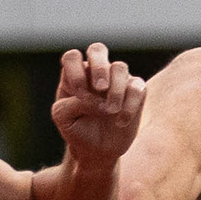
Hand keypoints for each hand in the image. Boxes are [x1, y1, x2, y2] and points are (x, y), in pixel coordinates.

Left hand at [51, 42, 145, 165]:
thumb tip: (97, 97)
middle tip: (100, 88)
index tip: (79, 95)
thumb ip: (72, 102)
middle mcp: (96, 73)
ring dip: (114, 91)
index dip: (76, 73)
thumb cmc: (77, 129)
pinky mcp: (136, 92)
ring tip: (110, 112)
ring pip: (120, 68)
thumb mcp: (63, 117)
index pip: (73, 58)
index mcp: (75, 74)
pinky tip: (121, 121)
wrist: (97, 150)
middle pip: (97, 50)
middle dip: (99, 67)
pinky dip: (130, 105)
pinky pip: (138, 87)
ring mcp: (118, 80)